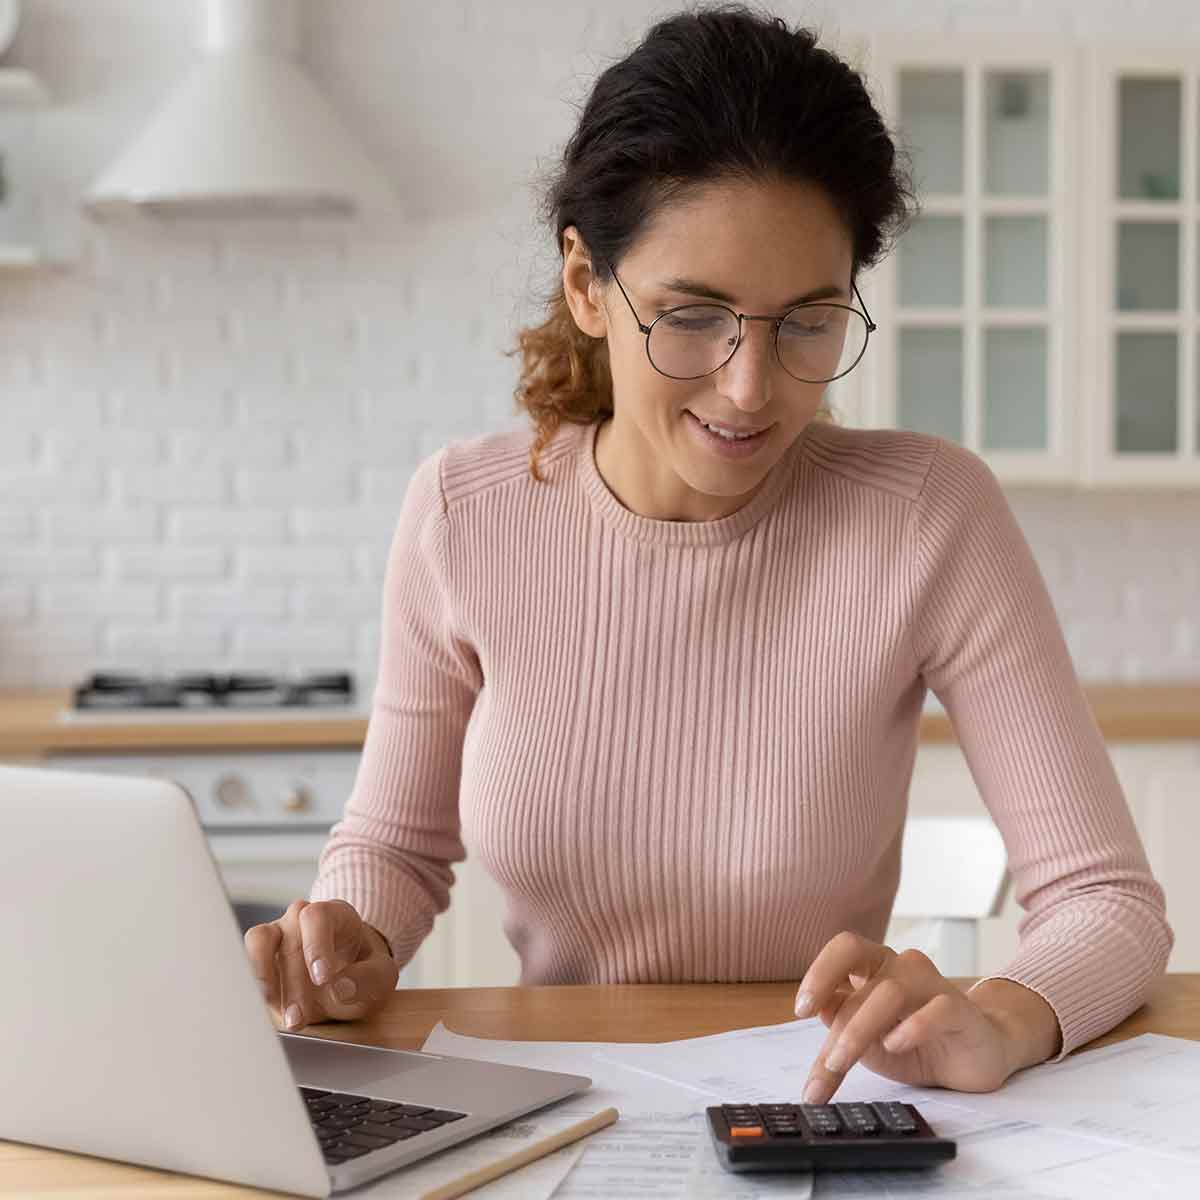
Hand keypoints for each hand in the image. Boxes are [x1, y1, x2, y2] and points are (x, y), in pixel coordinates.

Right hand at [244, 898, 398, 1031]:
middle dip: (294, 985)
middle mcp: (301, 918)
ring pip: (259, 943)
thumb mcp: (380, 978)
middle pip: (290, 940)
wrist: (345, 981)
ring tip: (281, 1015)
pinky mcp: (259, 957)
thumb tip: (340, 987)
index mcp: (335, 914)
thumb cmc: (362, 973)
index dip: (316, 945)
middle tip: (300, 1018)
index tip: (322, 978)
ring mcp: (277, 934)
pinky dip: (251, 985)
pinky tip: (263, 1009)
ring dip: (266, 981)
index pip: (318, 916)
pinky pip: (244, 962)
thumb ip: (366, 980)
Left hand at [794, 932, 1014, 1103]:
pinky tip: (896, 1044)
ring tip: (844, 1063)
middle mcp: (900, 966)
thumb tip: (822, 1010)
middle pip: (861, 970)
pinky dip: (913, 1027)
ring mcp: (932, 984)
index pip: (844, 949)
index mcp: (874, 967)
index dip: (819, 971)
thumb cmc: (916, 1046)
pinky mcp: (961, 1010)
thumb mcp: (870, 1045)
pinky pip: (936, 1008)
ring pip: (890, 991)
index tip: (801, 1009)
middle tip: (825, 1056)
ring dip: (861, 1029)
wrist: (974, 1059)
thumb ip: (844, 1027)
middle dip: (837, 1019)